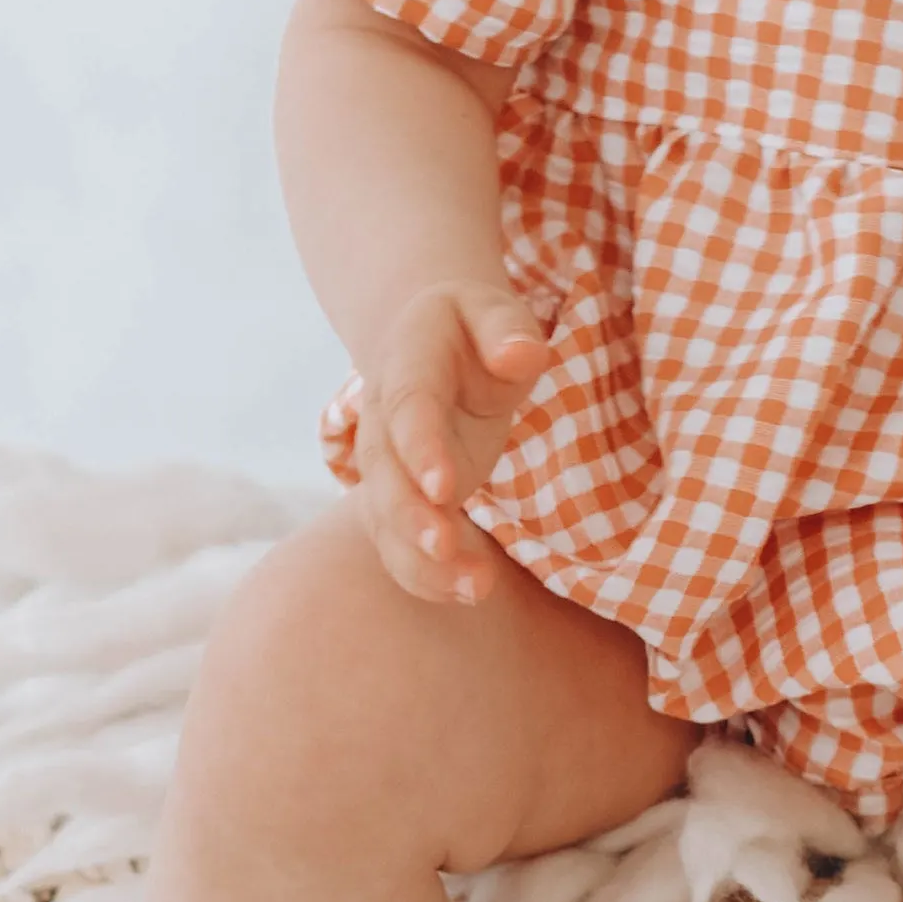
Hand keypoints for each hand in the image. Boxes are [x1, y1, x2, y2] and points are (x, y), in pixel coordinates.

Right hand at [320, 280, 554, 604]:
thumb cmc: (471, 328)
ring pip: (387, 520)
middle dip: (410, 516)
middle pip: (384, 475)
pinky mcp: (403, 500)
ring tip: (475, 588)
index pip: (408, 409)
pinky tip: (469, 592)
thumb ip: (506, 328)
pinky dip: (429, 576)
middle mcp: (383, 421)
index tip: (445, 488)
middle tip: (445, 548)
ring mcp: (388, 466)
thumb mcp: (491, 309)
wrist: (427, 346)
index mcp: (407, 364)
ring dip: (422, 561)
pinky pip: (401, 545)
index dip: (421, 449)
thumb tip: (519, 354)